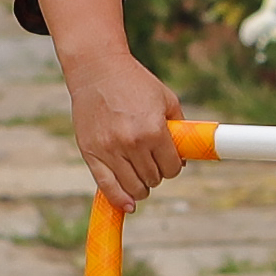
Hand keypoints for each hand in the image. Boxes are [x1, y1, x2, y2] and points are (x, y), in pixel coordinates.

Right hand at [64, 47, 184, 208]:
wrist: (98, 71)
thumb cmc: (136, 84)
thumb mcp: (167, 101)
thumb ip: (180, 130)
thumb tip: (185, 160)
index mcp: (154, 131)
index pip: (172, 167)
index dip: (175, 167)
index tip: (171, 162)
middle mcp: (131, 143)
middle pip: (153, 178)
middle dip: (158, 175)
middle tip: (154, 164)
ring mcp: (109, 149)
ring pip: (132, 186)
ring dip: (142, 188)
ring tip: (143, 180)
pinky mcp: (90, 152)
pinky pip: (105, 185)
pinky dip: (118, 199)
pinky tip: (128, 205)